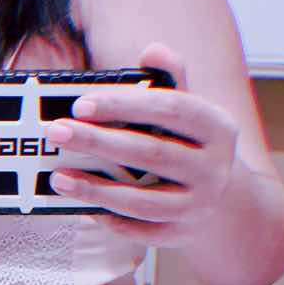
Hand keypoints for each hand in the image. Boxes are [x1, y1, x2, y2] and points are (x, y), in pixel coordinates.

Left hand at [44, 42, 242, 245]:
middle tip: (57, 132)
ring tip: (60, 177)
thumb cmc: (193, 144)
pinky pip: (142, 232)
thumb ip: (170, 79)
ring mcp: (200, 206)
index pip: (170, 109)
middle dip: (98, 142)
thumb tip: (153, 49)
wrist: (226, 197)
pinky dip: (113, 221)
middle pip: (151, 153)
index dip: (125, 105)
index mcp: (218, 127)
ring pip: (144, 201)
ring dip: (96, 190)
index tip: (81, 104)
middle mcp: (215, 168)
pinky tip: (86, 207)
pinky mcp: (183, 235)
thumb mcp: (191, 108)